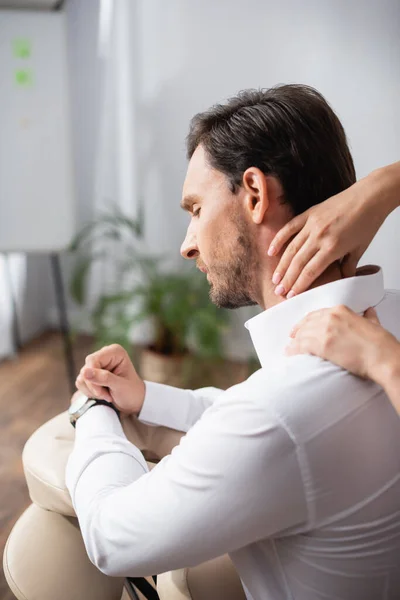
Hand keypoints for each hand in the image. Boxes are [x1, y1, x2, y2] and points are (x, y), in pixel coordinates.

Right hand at [75, 344, 145, 415]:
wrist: (133, 401)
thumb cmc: (131, 392)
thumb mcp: (120, 385)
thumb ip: (104, 378)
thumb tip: (84, 372)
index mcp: (114, 352)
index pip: (92, 360)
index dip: (92, 377)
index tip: (99, 392)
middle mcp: (104, 355)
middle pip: (85, 369)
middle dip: (94, 386)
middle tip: (106, 396)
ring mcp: (97, 364)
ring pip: (82, 377)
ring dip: (92, 391)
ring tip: (107, 395)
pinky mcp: (91, 374)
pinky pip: (81, 383)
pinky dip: (89, 392)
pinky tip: (102, 394)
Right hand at [268, 174, 389, 297]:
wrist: (370, 196)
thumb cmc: (368, 221)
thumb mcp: (360, 248)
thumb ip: (348, 266)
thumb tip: (342, 279)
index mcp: (333, 247)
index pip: (310, 272)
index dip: (299, 285)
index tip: (291, 295)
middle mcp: (319, 237)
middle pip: (298, 263)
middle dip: (287, 280)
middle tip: (278, 291)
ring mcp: (312, 224)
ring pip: (291, 249)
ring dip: (281, 265)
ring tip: (275, 278)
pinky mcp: (309, 213)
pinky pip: (289, 228)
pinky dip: (279, 240)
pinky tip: (271, 251)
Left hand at [286, 305, 398, 383]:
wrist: (382, 357)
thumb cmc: (381, 344)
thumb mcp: (374, 323)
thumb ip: (368, 317)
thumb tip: (369, 312)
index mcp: (341, 310)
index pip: (316, 314)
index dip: (306, 322)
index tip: (301, 327)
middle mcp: (330, 317)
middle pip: (306, 324)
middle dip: (297, 332)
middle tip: (292, 339)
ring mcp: (325, 331)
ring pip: (302, 335)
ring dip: (294, 343)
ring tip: (289, 350)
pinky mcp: (323, 345)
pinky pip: (301, 346)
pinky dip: (293, 350)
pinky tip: (290, 354)